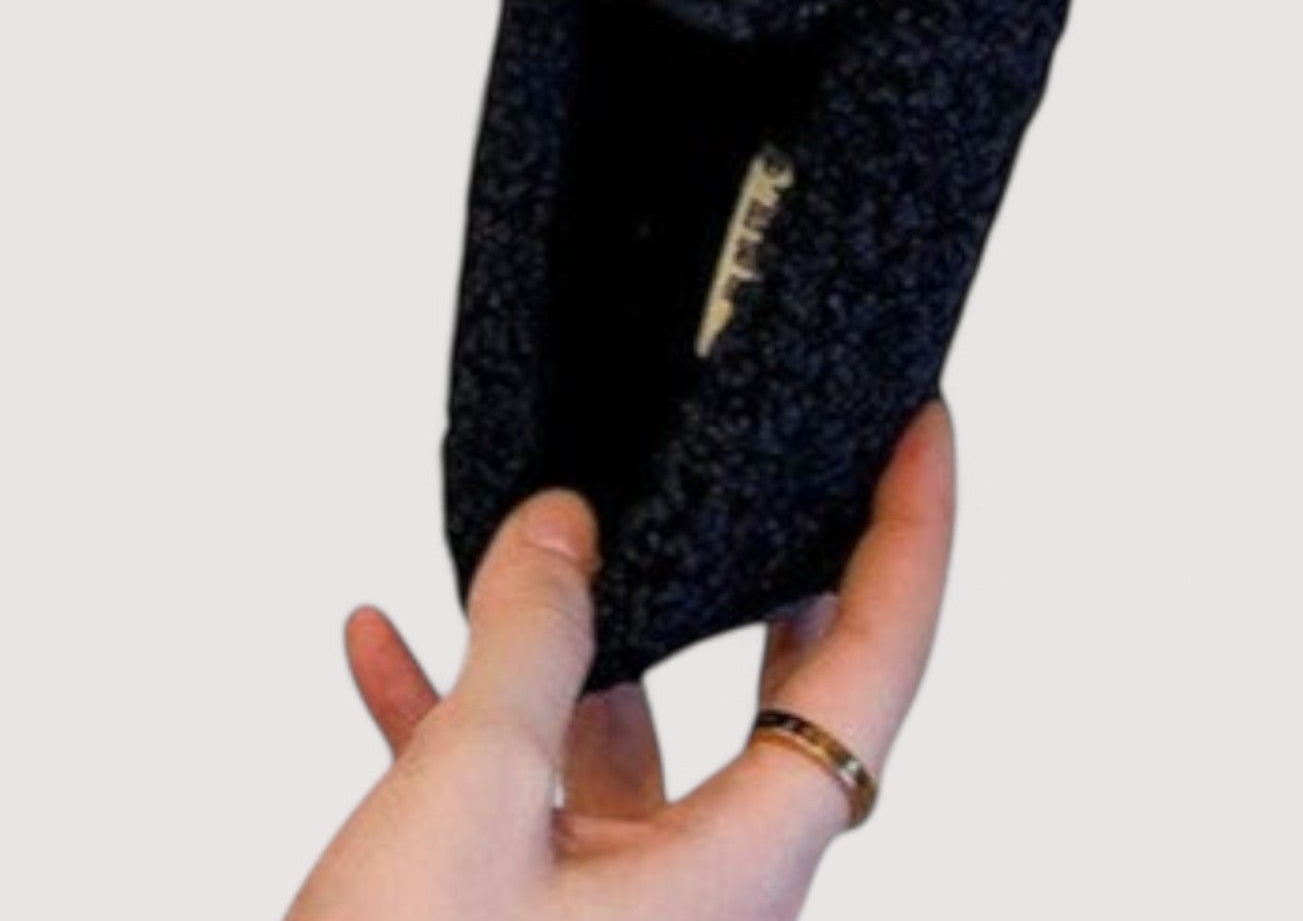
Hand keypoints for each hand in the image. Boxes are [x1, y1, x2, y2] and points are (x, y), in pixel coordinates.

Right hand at [287, 397, 955, 920]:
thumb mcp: (469, 799)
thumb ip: (530, 643)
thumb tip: (566, 528)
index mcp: (738, 870)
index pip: (870, 672)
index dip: (911, 539)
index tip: (922, 429)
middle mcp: (704, 893)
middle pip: (769, 700)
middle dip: (761, 570)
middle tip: (770, 460)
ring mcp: (618, 911)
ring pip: (618, 734)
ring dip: (555, 635)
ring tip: (514, 533)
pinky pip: (521, 792)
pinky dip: (457, 710)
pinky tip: (380, 645)